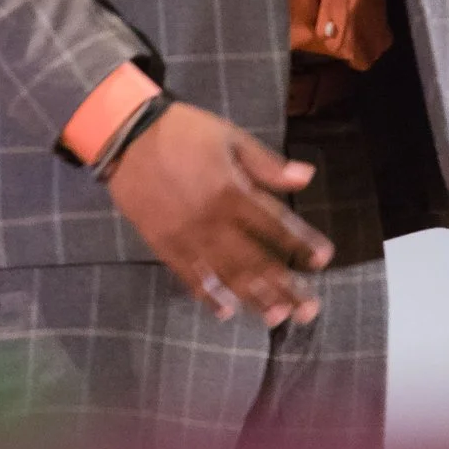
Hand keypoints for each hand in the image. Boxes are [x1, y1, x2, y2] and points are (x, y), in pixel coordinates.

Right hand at [104, 101, 332, 326]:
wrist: (126, 135)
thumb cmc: (183, 131)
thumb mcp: (229, 136)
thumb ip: (266, 163)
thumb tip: (306, 177)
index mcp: (232, 191)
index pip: (275, 224)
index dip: (301, 243)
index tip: (323, 260)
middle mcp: (213, 221)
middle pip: (255, 260)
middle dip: (285, 286)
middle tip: (309, 309)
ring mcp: (187, 236)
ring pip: (226, 275)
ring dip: (254, 298)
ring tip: (277, 317)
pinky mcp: (164, 244)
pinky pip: (189, 276)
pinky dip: (208, 296)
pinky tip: (226, 312)